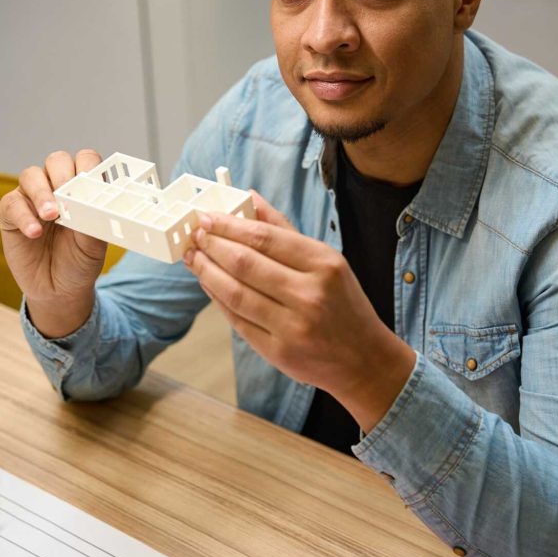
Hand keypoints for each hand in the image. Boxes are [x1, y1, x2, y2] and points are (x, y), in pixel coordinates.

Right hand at [0, 150, 107, 335]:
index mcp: (81, 188)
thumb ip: (94, 221)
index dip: (89, 167)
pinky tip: (35, 232)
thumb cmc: (79, 261)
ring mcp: (32, 197)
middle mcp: (56, 186)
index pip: (85, 161)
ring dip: (42, 193)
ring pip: (32, 175)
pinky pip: (12, 204)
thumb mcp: (95, 245)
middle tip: (68, 197)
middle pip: (57, 161)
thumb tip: (94, 204)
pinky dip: (24, 216)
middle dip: (63, 175)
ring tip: (51, 216)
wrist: (60, 290)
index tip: (92, 184)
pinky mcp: (11, 213)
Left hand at [184, 193, 415, 432]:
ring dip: (208, 272)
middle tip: (195, 234)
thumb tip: (250, 197)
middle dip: (212, 245)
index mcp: (324, 265)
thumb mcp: (327, 261)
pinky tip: (208, 283)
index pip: (265, 238)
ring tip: (194, 257)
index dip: (229, 226)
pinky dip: (218, 299)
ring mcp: (292, 327)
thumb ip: (285, 231)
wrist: (363, 359)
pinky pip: (237, 320)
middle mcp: (309, 295)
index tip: (207, 217)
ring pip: (236, 293)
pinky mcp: (278, 352)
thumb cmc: (343, 304)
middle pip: (246, 264)